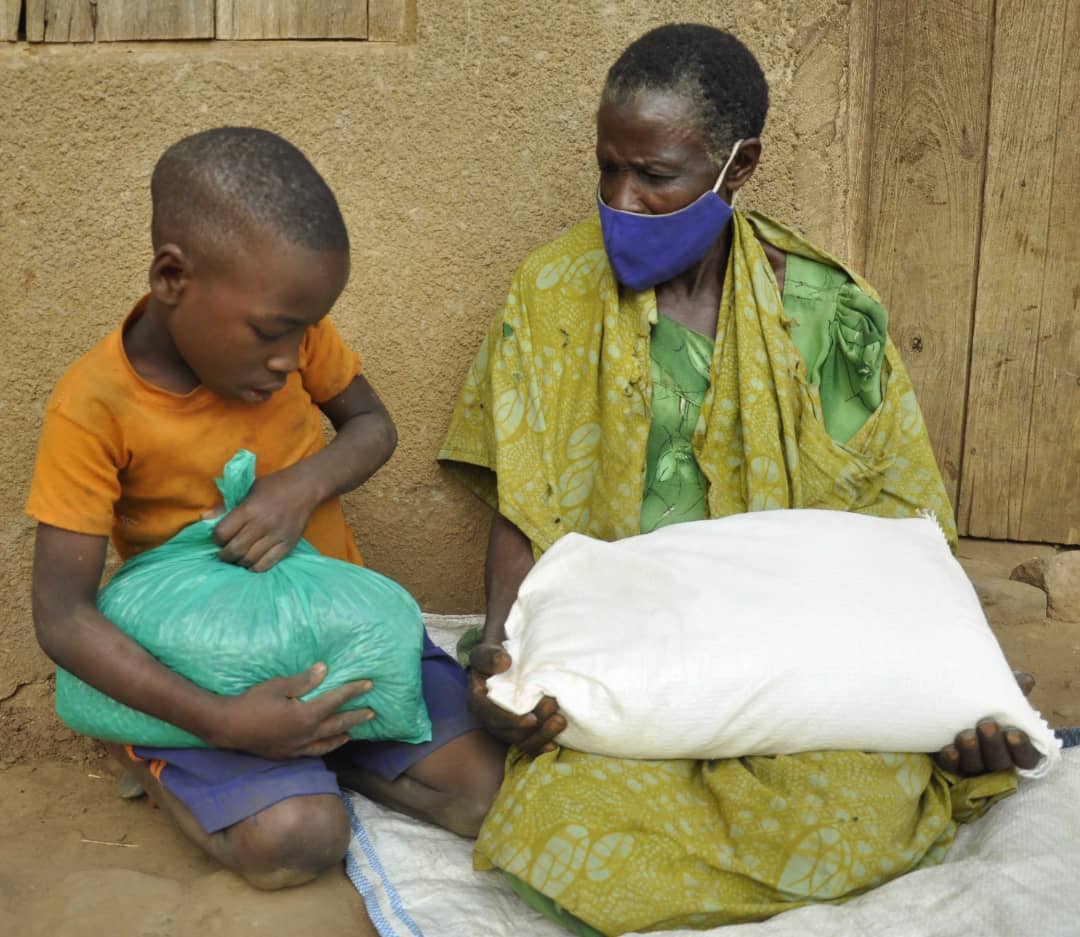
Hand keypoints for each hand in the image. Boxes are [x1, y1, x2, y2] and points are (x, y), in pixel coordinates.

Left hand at [206, 469, 318, 571]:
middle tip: (223, 554)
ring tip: (237, 558)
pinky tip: (251, 563)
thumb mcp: (247, 490)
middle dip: (224, 555)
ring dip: (238, 562)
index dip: (216, 539)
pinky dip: (255, 567)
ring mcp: (276, 536)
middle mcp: (262, 525)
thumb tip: (204, 518)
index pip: (222, 533)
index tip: (218, 538)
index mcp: (248, 509)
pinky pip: (267, 564)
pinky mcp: (288, 545)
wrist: (305, 487)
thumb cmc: (273, 487)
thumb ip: (225, 506)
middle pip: (234, 550)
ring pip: (249, 559)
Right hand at [213, 662, 373, 759]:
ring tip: (353, 731)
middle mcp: (306, 735)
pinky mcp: (287, 754)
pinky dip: (324, 747)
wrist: (228, 727)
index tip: (369, 684)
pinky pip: (312, 752)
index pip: (336, 701)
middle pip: (338, 725)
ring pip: (327, 743)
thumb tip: (325, 669)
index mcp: (305, 715)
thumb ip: (303, 680)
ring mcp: (297, 747)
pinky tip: (325, 744)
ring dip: (342, 735)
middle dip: (356, 717)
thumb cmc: (252, 702)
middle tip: (372, 712)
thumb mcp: (278, 685)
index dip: (353, 691)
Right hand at [468, 643, 564, 755]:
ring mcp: (505, 726)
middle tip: (553, 707)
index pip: (491, 716)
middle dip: (532, 726)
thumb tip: (503, 662)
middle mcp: (489, 718)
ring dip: (541, 735)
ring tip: (560, 721)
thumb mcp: (488, 650)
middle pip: (508, 732)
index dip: (511, 721)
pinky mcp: (518, 730)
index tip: (531, 719)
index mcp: (478, 700)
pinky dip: (541, 746)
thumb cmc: (495, 655)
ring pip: (520, 740)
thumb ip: (490, 655)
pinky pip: (527, 745)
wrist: (506, 660)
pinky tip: (554, 744)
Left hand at [934, 671, 1041, 774]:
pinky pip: (951, 767)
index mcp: (1014, 746)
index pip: (1027, 757)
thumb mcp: (998, 693)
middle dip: (993, 745)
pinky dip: (951, 760)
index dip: (1022, 748)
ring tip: (966, 735)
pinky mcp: (951, 763)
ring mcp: (973, 763)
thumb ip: (1013, 688)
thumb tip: (1026, 679)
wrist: (949, 700)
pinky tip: (949, 750)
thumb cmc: (983, 698)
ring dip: (971, 751)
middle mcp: (996, 758)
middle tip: (986, 725)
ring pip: (976, 765)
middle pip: (1000, 762)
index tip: (1014, 733)